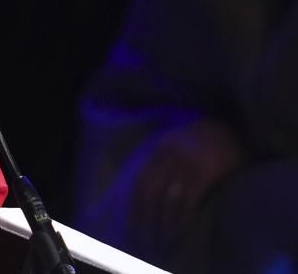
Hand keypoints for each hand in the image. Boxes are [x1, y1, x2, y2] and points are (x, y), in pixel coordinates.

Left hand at [130, 118, 243, 253]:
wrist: (236, 128)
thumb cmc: (206, 140)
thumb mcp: (177, 142)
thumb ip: (162, 159)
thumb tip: (147, 188)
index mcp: (159, 148)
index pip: (140, 180)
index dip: (134, 204)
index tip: (131, 224)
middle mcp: (169, 154)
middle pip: (150, 191)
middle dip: (144, 217)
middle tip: (143, 238)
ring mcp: (186, 163)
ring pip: (167, 198)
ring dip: (162, 222)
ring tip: (161, 240)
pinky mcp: (205, 172)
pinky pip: (188, 200)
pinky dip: (181, 218)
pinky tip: (179, 231)